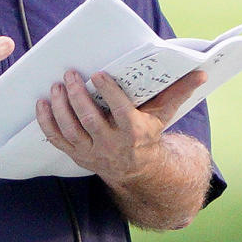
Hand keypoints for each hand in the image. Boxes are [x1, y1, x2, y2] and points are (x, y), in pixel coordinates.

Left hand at [35, 68, 205, 183]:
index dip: (108, 93)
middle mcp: (111, 145)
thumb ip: (178, 92)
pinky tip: (41, 104)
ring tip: (56, 86)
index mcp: (134, 133)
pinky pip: (57, 139)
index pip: (120, 112)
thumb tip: (200, 71)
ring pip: (71, 130)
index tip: (97, 74)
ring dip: (60, 107)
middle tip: (69, 74)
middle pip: (90, 120)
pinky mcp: (76, 155)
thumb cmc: (148, 134)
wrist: (137, 170)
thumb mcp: (163, 115)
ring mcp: (91, 152)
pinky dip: (46, 122)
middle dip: (78, 96)